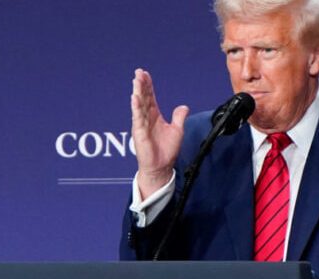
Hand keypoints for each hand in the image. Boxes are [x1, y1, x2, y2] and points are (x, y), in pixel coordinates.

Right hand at [131, 68, 188, 198]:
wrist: (161, 166)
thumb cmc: (166, 150)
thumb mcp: (177, 130)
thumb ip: (179, 117)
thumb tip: (183, 106)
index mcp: (154, 116)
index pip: (150, 97)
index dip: (148, 86)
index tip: (145, 74)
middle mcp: (146, 118)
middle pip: (143, 98)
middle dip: (141, 85)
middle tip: (138, 72)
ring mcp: (141, 125)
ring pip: (139, 105)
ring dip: (137, 92)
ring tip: (136, 80)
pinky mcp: (139, 133)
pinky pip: (137, 118)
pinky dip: (136, 107)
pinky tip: (135, 97)